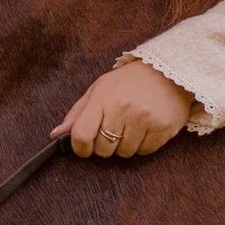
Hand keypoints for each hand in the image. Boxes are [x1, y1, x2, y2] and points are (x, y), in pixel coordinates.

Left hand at [53, 60, 193, 159]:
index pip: (81, 135)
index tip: (84, 147)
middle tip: (113, 129)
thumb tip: (56, 134)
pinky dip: (142, 145)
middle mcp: (123, 109)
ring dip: (125, 145)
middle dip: (104, 145)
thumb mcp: (100, 89)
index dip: (80, 148)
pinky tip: (145, 127)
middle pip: (103, 150)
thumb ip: (78, 113)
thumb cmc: (129, 81)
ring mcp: (144, 120)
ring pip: (124, 153)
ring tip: (131, 125)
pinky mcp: (163, 129)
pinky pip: (144, 152)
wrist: (168, 71)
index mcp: (103, 99)